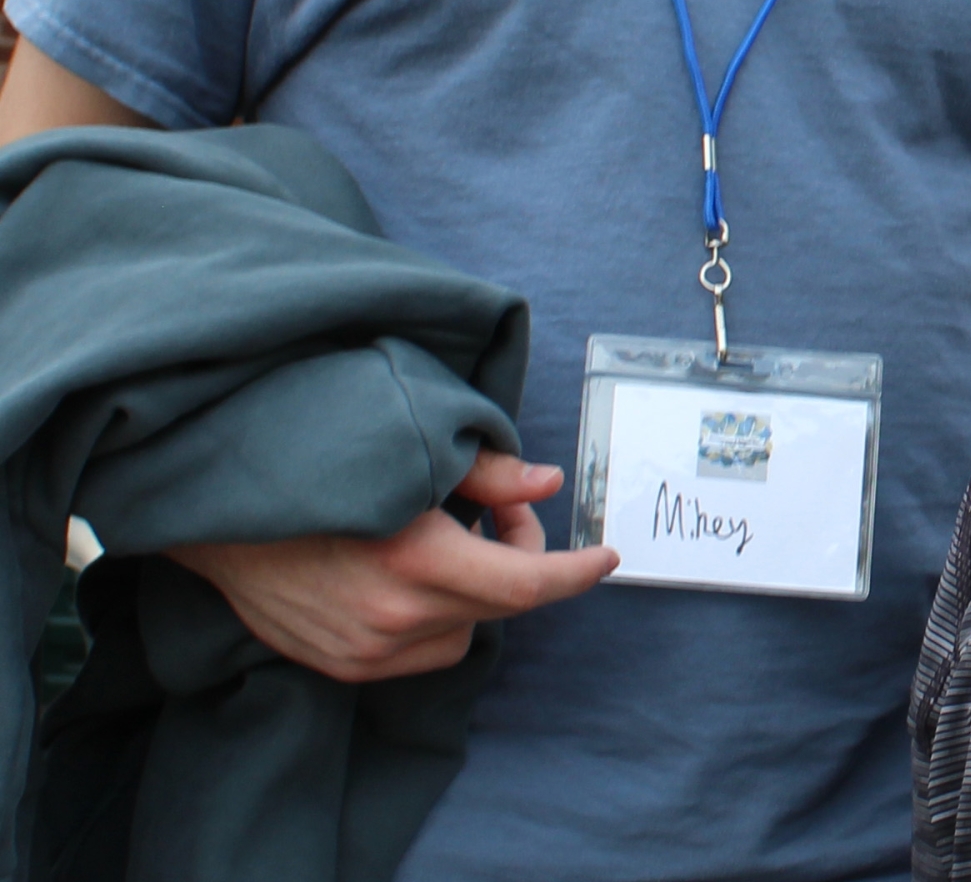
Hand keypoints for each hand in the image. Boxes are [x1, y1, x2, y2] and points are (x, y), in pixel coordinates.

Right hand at [168, 449, 618, 682]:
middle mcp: (393, 616)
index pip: (526, 584)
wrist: (220, 507)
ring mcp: (364, 649)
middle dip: (522, 559)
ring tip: (448, 537)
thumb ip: (487, 474)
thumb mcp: (413, 447)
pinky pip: (420, 650)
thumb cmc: (323, 459)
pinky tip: (413, 569)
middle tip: (500, 512)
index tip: (608, 558)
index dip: (575, 571)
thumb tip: (549, 484)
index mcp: (415, 559)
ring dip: (477, 591)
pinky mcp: (341, 664)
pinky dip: (437, 615)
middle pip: (501, 605)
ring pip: (464, 631)